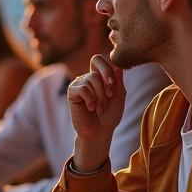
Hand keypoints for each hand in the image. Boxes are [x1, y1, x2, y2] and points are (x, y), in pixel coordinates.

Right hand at [67, 55, 126, 172]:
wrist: (100, 132)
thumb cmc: (109, 115)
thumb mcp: (119, 97)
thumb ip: (118, 81)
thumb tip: (118, 66)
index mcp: (98, 76)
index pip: (99, 60)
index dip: (108, 68)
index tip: (114, 83)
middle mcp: (87, 78)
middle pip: (96, 67)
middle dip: (106, 82)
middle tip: (109, 96)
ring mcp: (78, 84)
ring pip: (91, 78)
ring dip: (100, 95)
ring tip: (100, 108)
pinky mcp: (72, 93)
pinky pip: (83, 88)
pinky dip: (90, 99)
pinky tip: (91, 108)